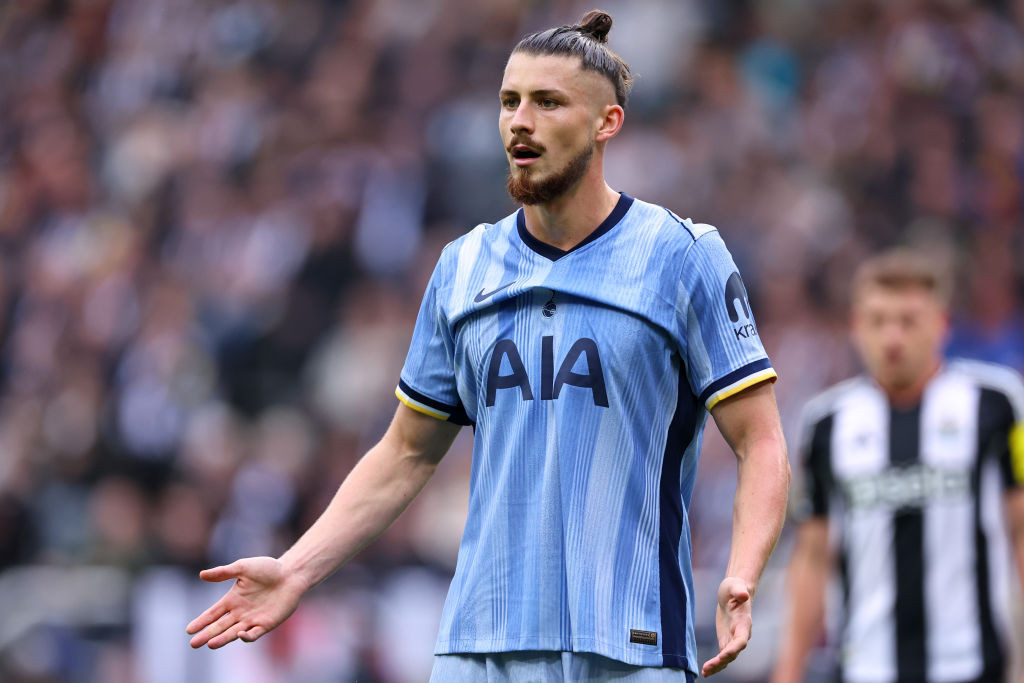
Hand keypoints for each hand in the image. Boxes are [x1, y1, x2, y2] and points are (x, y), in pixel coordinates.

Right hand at [186, 556, 306, 648]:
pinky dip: (246, 637)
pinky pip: (254, 634)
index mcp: (232, 599)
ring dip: (222, 639)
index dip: (201, 621)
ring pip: (233, 633)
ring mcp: (252, 619)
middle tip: (193, 644)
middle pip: (220, 626)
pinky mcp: (266, 624)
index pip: (213, 613)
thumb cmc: (268, 568)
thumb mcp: (243, 567)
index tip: (189, 630)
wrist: (291, 574)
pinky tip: (239, 635)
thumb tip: (201, 575)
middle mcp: (240, 612)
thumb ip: (223, 572)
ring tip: (210, 644)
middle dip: (207, 635)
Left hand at [702, 576, 752, 676]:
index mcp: (744, 623)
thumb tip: (744, 595)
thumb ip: (739, 591)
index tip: (724, 654)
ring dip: (717, 666)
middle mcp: (741, 634)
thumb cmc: (735, 587)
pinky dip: (715, 664)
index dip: (734, 648)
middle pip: (734, 652)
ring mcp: (733, 639)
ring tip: (705, 672)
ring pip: (727, 657)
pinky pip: (722, 656)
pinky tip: (706, 671)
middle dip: (722, 661)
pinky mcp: (726, 640)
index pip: (741, 640)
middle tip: (708, 667)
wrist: (734, 592)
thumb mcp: (735, 586)